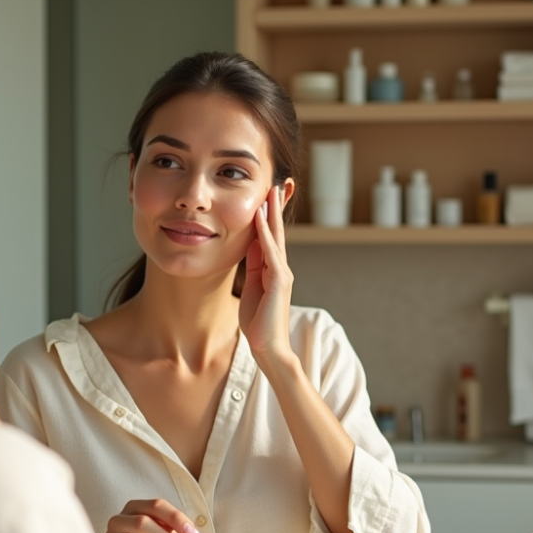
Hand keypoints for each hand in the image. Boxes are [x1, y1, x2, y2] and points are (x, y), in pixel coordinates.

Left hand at [239, 185, 295, 369]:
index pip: (269, 237)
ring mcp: (282, 274)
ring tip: (269, 193)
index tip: (264, 196)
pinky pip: (271, 252)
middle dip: (274, 208)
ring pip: (275, 238)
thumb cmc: (258, 322)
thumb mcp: (251, 287)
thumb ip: (254, 267)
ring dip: (271, 214)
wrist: (268, 348)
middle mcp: (281, 268)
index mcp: (273, 269)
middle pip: (276, 232)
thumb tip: (251, 245)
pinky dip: (265, 234)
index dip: (266, 216)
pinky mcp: (279, 282)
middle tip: (273, 183)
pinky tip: (260, 219)